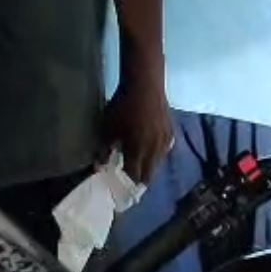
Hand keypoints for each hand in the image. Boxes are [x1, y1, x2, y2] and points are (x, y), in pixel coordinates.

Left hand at [101, 68, 171, 182]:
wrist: (145, 85)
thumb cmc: (123, 106)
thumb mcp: (108, 127)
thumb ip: (104, 149)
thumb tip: (99, 167)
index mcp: (137, 151)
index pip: (133, 175)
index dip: (127, 182)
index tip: (122, 187)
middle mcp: (153, 151)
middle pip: (150, 173)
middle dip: (141, 179)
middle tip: (134, 181)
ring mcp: (164, 141)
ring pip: (159, 162)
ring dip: (151, 167)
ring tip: (143, 166)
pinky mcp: (171, 131)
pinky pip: (166, 150)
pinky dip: (159, 154)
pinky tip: (153, 150)